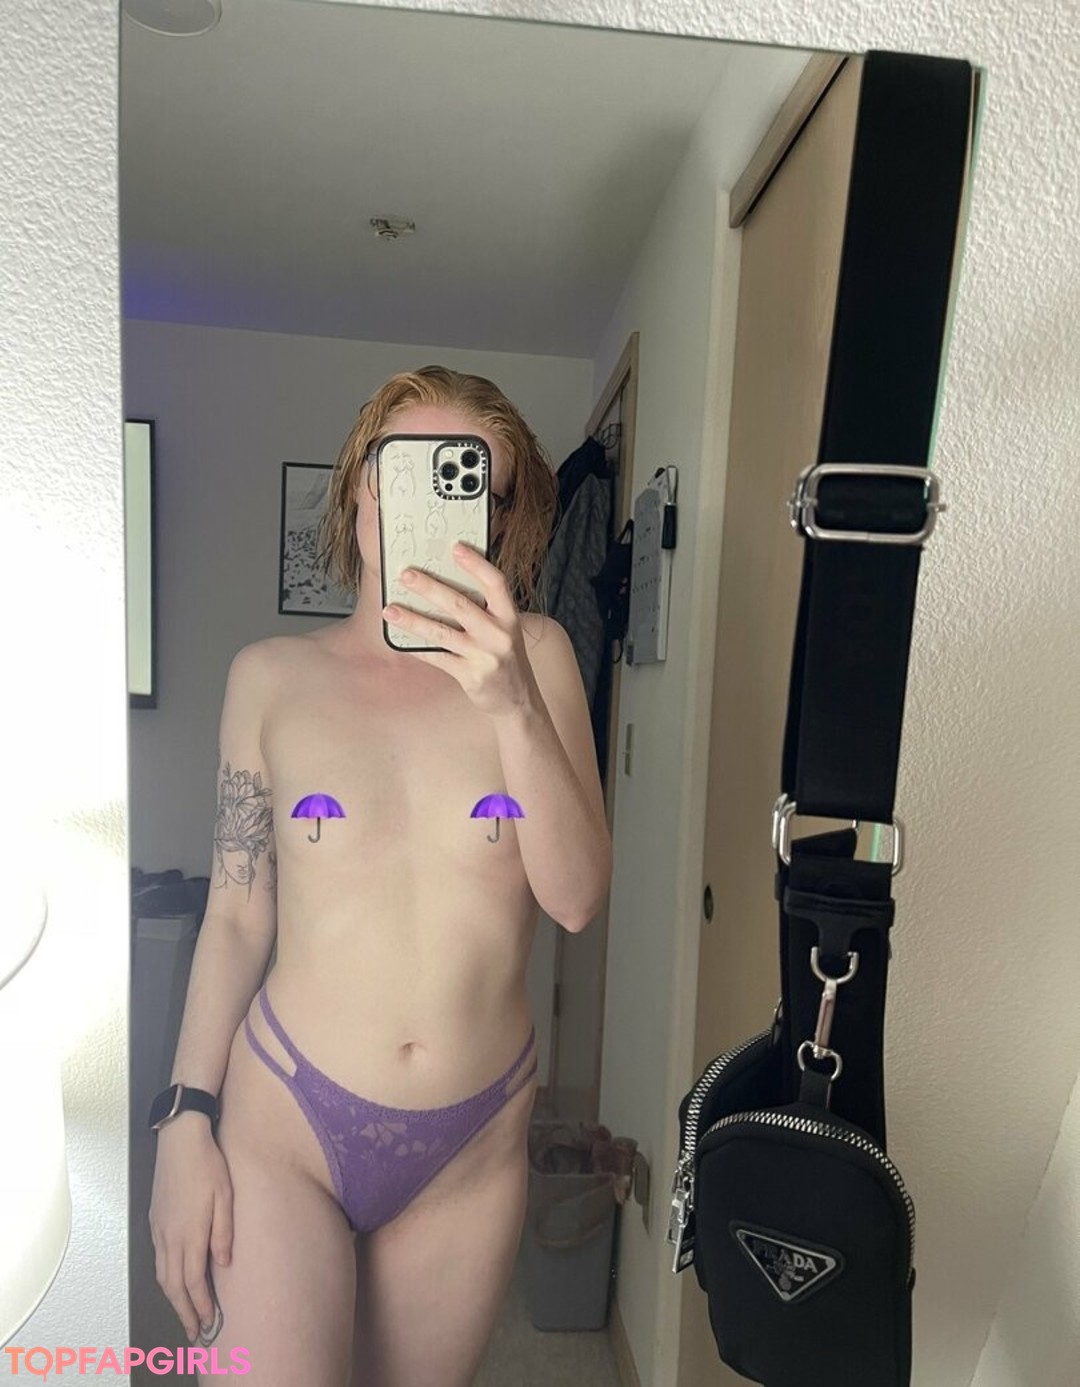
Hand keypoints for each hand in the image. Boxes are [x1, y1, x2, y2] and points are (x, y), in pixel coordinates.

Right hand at [149, 1119, 232, 1341]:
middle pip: (173, 1286)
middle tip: (194, 1331)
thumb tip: (223, 1264)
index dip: (200, 1305)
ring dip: (173, 1298)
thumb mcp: (226, 1196)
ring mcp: (159, 1229)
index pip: (192, 1282)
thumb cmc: (208, 1164)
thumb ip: (224, 1233)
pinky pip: (158, 1259)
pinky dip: (166, 1278)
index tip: (208, 1323)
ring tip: (185, 1312)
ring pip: (162, 1275)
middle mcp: (170, 1237)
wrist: (180, 1140)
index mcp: (190, 1234)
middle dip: (184, 1311)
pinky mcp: (155, 1221)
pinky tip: (174, 1280)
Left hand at [383, 544, 535, 717]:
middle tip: (406, 575)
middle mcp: (499, 634)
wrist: (518, 699)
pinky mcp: (471, 676)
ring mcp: (485, 656)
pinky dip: (416, 648)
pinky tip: (399, 640)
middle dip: (430, 588)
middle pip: (461, 604)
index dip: (476, 564)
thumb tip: (443, 584)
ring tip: (389, 609)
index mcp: (510, 616)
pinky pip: (437, 658)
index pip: (495, 583)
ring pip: (442, 632)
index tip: (455, 547)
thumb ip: (485, 609)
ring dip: (412, 619)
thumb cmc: (505, 656)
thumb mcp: (504, 629)